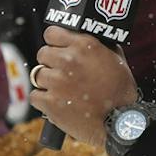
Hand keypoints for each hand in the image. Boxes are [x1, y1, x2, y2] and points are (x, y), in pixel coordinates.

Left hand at [29, 25, 137, 150]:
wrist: (120, 122)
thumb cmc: (120, 92)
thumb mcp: (116, 59)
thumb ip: (98, 46)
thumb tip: (83, 39)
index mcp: (84, 45)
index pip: (51, 33)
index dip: (54, 43)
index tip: (58, 50)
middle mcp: (68, 60)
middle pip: (42, 54)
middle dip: (51, 63)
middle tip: (62, 74)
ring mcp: (57, 81)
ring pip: (38, 75)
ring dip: (48, 83)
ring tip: (64, 91)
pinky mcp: (50, 102)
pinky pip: (35, 96)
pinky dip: (43, 101)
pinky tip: (57, 104)